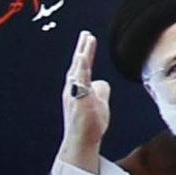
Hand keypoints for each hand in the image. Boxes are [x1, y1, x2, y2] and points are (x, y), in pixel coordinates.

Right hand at [56, 30, 111, 174]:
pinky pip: (79, 82)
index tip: (89, 37)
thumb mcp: (100, 102)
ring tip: (87, 40)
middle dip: (82, 48)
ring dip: (82, 55)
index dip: (86, 52)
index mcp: (79, 88)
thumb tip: (101, 82)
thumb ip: (101, 89)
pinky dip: (81, 69)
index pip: (84, 66)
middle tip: (86, 33)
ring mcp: (75, 94)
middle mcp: (73, 89)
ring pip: (78, 71)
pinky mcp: (79, 100)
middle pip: (78, 64)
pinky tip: (83, 58)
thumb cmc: (90, 123)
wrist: (82, 141)